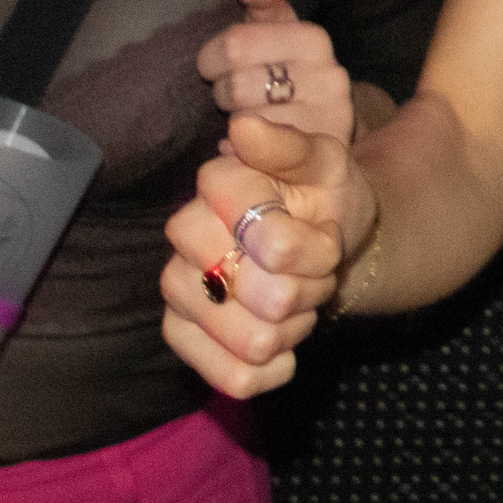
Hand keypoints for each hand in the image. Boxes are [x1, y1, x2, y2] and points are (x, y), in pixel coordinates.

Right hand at [159, 112, 373, 397]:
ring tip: (298, 298)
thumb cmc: (323, 196)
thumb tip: (243, 125)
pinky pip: (234, 377)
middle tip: (313, 269)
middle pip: (266, 298)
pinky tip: (283, 341)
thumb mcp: (325, 162)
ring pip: (254, 341)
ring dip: (295, 326)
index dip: (316, 252)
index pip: (276, 245)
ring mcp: (178, 289)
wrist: (323, 240)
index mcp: (217, 183)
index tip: (324, 236)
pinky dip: (275, 367)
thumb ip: (290, 145)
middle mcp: (183, 235)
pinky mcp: (181, 335)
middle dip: (309, 289)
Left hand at [198, 0, 357, 143]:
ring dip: (235, 123)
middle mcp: (329, 77)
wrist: (324, 126)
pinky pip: (254, 155)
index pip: (235, 43)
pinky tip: (250, 144)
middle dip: (225, 92)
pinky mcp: (316, 157)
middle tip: (235, 96)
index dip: (214, 58)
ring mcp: (326, 121)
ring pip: (245, 122)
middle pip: (237, 84)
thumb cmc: (287, 70)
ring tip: (249, 118)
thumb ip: (261, 3)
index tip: (219, 67)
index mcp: (314, 39)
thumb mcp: (277, 33)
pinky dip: (241, 151)